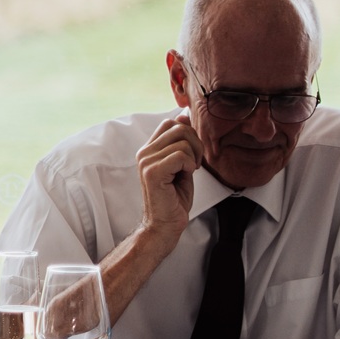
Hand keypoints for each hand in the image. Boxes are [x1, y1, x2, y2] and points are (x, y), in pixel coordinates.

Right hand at [134, 110, 200, 241]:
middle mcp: (144, 152)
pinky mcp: (153, 172)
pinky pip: (180, 155)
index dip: (188, 134)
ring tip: (189, 171)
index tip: (191, 154)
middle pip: (178, 128)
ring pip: (182, 142)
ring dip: (194, 157)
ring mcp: (146, 161)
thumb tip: (183, 115)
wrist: (165, 223)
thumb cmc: (174, 198)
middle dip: (196, 144)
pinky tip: (185, 175)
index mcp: (149, 149)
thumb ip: (181, 142)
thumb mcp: (181, 164)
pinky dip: (189, 165)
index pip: (170, 123)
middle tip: (194, 164)